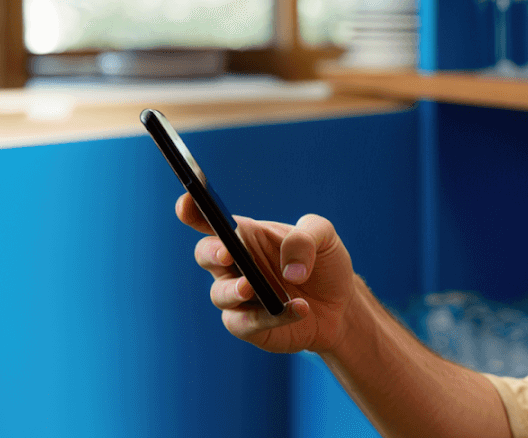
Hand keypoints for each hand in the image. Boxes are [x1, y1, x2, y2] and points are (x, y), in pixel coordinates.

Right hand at [177, 193, 356, 353]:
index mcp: (247, 236)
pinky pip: (248, 323)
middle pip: (205, 254)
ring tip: (253, 288)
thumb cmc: (324, 264)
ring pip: (219, 294)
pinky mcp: (249, 326)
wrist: (341, 305)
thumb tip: (290, 270)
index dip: (193, 210)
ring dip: (234, 290)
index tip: (186, 202)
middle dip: (212, 252)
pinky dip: (273, 316)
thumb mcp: (324, 237)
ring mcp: (239, 297)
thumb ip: (305, 240)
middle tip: (228, 254)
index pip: (212, 220)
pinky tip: (300, 308)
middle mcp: (236, 264)